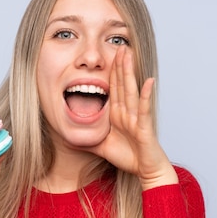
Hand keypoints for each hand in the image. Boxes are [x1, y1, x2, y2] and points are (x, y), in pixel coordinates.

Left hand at [85, 47, 177, 189]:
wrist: (146, 172)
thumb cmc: (128, 158)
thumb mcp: (100, 146)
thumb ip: (87, 140)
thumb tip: (69, 138)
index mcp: (117, 114)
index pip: (112, 89)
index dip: (110, 72)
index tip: (108, 55)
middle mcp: (127, 113)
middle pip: (122, 84)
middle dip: (120, 65)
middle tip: (119, 45)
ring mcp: (136, 118)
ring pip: (130, 90)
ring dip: (129, 72)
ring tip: (128, 54)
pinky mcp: (144, 127)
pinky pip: (143, 108)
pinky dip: (145, 95)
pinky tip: (148, 81)